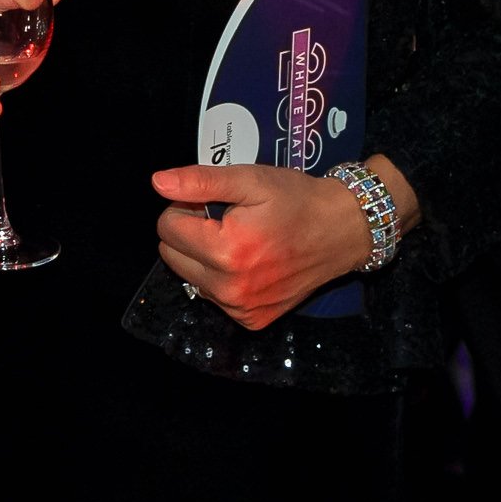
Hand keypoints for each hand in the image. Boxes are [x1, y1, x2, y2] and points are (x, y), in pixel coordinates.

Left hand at [146, 162, 395, 328]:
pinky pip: (214, 297)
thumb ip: (201, 182)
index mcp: (227, 251)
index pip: (167, 228)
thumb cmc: (297, 201)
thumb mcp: (251, 180)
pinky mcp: (252, 320)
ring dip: (204, 257)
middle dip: (191, 233)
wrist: (342, 232)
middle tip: (225, 219)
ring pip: (191, 278)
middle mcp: (230, 288)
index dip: (186, 207)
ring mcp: (241, 309)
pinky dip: (222, 278)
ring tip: (240, 239)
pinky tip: (250, 262)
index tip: (214, 202)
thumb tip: (158, 184)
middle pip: (171, 256)